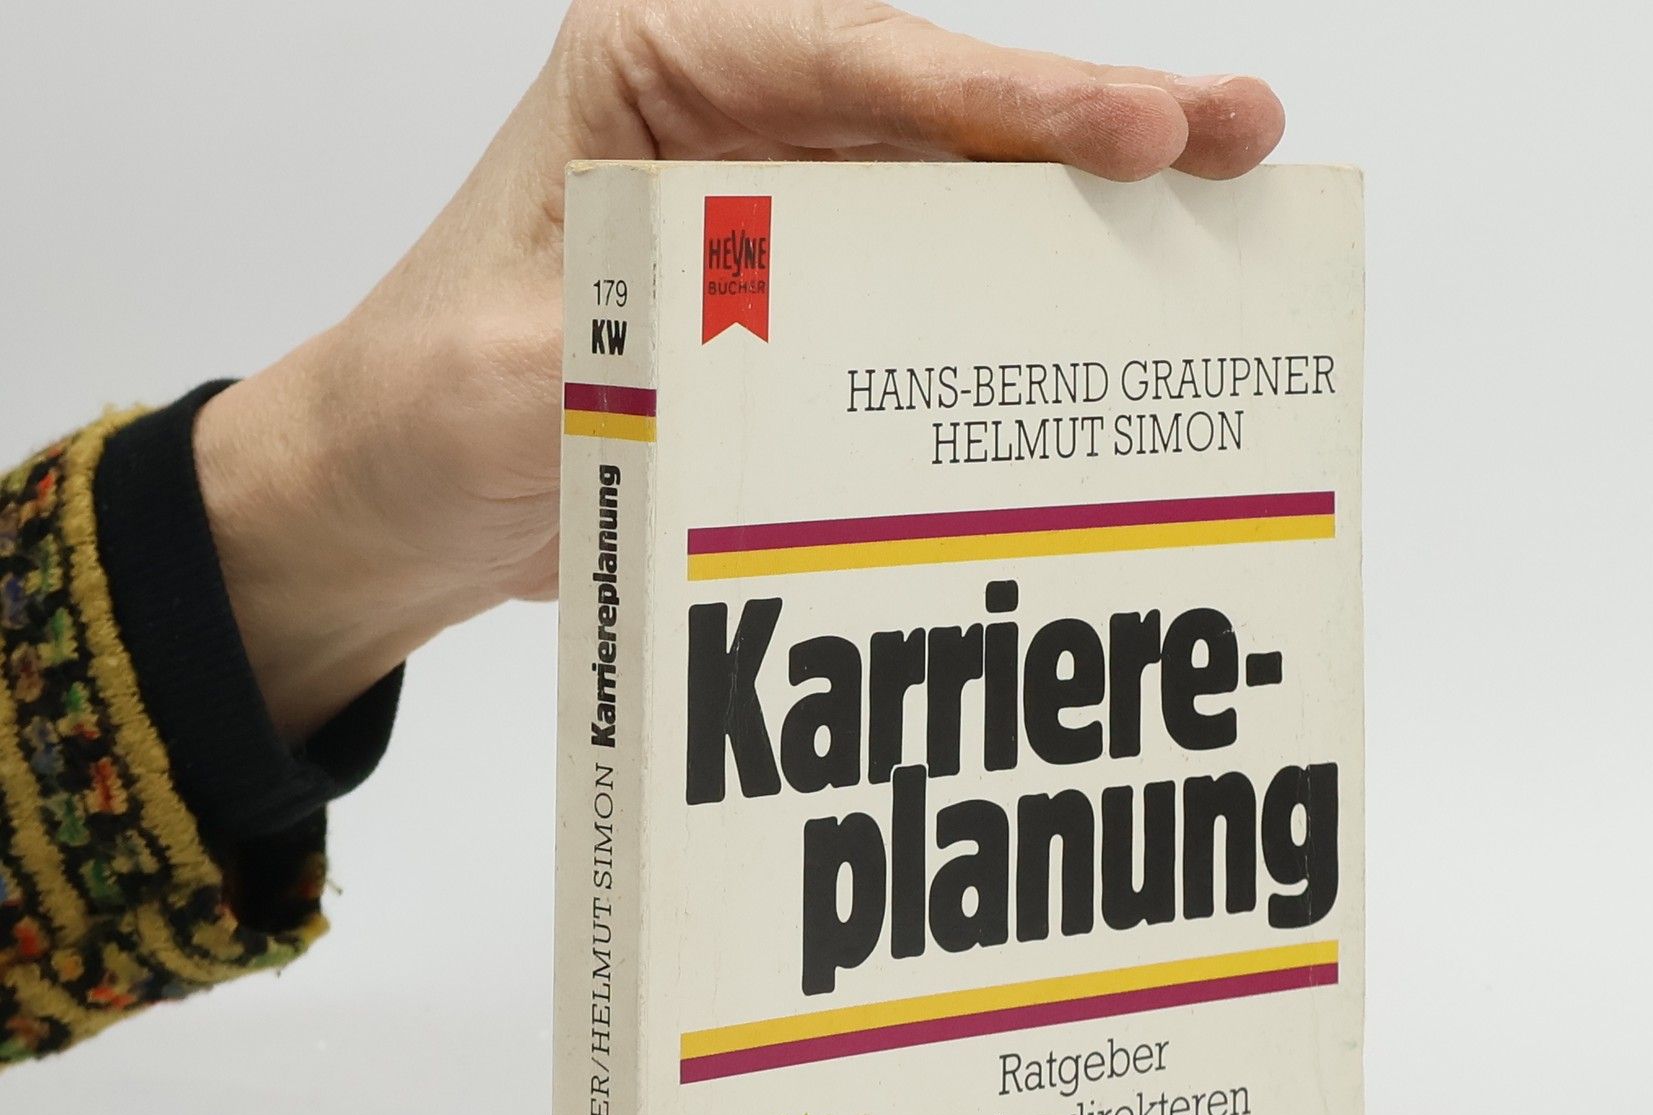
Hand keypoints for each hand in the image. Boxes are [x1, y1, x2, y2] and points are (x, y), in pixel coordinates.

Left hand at [195, 0, 1284, 741]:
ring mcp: (780, 208)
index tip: (1132, 133)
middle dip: (1089, 125)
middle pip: (939, 107)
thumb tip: (758, 358)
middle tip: (1236, 136)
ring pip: (956, 188)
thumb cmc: (422, 406)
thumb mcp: (510, 376)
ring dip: (1081, 208)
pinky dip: (1016, 300)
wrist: (402, 494)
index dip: (1003, 100)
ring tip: (1221, 207)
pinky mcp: (802, 302)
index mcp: (652, 70)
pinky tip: (1110, 313)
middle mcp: (734, 118)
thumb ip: (634, 350)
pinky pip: (928, 286)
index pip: (851, 66)